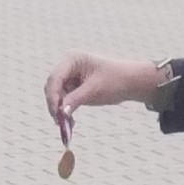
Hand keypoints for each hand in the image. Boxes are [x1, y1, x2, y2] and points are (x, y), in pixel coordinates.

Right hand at [44, 52, 163, 126]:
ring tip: (67, 125)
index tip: (56, 113)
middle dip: (55, 105)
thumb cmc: (116, 80)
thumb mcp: (95, 90)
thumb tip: (61, 112)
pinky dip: (65, 110)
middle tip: (59, 122)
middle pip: (52, 87)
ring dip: (59, 110)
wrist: (131, 82)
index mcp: (72, 59)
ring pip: (56, 95)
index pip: (55, 78)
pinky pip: (63, 100)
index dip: (53, 97)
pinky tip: (70, 122)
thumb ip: (76, 99)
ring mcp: (69, 76)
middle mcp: (67, 66)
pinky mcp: (72, 86)